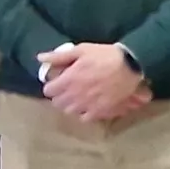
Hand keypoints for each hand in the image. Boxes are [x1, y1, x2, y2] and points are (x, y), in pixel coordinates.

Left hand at [36, 42, 150, 124]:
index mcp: (68, 79)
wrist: (129, 65)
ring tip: (78, 97)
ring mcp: (87, 105)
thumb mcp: (80, 50)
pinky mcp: (99, 111)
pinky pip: (85, 118)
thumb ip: (58, 56)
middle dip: (60, 96)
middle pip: (58, 103)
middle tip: (67, 89)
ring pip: (69, 111)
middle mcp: (74, 95)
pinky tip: (89, 105)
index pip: (49, 90)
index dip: (52, 86)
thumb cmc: (104, 55)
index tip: (57, 82)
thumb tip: (40, 58)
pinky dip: (84, 112)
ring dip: (70, 105)